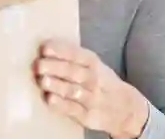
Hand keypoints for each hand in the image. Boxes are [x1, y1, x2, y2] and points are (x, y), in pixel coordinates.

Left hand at [34, 40, 148, 138]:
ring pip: (73, 91)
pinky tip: (49, 99)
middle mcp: (94, 80)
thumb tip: (43, 47)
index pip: (77, 55)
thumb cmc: (99, 81)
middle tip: (38, 65)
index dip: (61, 51)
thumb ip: (71, 57)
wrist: (126, 109)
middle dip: (56, 68)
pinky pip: (73, 110)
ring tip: (43, 81)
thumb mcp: (92, 65)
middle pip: (74, 72)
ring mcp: (92, 99)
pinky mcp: (88, 116)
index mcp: (93, 63)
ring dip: (58, 86)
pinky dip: (61, 105)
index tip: (45, 48)